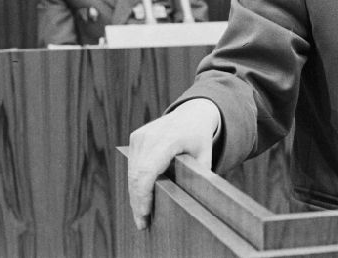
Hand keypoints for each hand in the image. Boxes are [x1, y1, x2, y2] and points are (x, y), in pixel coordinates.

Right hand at [127, 98, 219, 229]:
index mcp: (168, 139)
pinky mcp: (135, 138)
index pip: (147, 171)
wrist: (192, 113)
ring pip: (132, 172)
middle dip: (138, 202)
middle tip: (142, 224)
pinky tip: (141, 198)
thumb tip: (197, 203)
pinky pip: (132, 165)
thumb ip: (199, 176)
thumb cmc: (200, 137)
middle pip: (136, 175)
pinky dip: (136, 183)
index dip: (143, 195)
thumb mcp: (205, 155)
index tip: (144, 216)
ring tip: (142, 216)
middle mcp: (150, 136)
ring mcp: (140, 136)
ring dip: (135, 195)